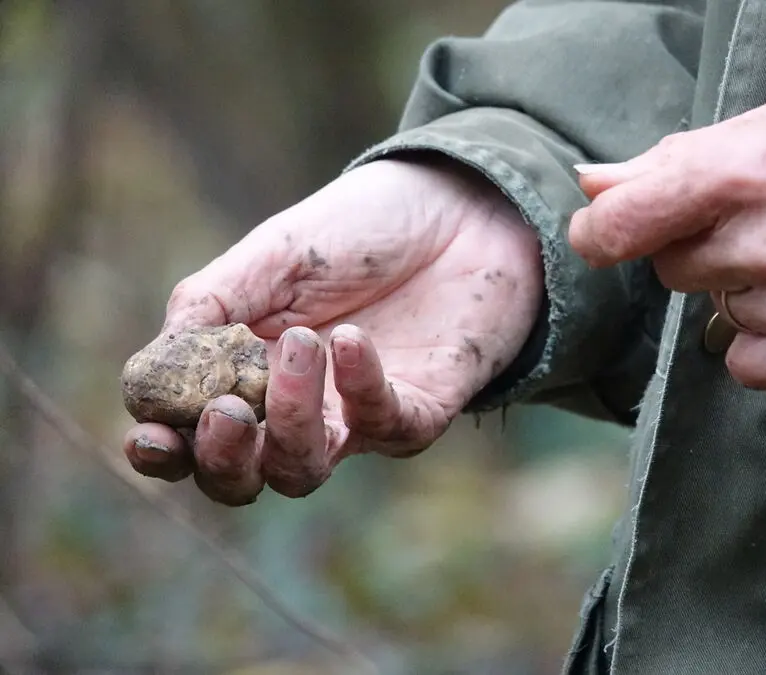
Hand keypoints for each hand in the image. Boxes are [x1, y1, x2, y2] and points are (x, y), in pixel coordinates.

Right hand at [122, 158, 542, 504]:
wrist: (459, 207)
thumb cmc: (359, 230)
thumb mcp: (272, 256)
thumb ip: (210, 306)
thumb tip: (148, 370)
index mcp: (244, 372)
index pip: (190, 437)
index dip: (163, 450)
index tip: (147, 437)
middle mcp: (296, 409)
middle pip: (242, 478)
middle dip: (223, 460)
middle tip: (226, 412)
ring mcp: (356, 418)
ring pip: (304, 471)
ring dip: (290, 421)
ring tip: (301, 344)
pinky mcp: (419, 412)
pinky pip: (383, 427)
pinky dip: (361, 388)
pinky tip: (351, 340)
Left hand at [568, 92, 765, 391]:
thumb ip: (672, 160)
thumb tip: (593, 184)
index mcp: (737, 173)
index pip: (623, 223)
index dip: (604, 231)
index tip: (609, 231)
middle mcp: (762, 243)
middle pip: (674, 270)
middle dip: (703, 248)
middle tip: (764, 223)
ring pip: (720, 313)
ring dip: (747, 290)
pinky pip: (750, 364)